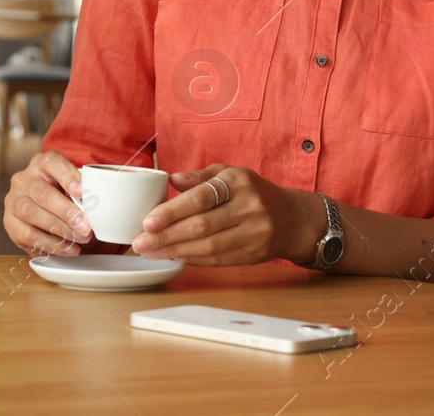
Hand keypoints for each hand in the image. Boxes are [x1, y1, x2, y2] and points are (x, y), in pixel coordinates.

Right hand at [3, 151, 90, 256]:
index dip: (67, 176)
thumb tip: (97, 209)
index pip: (52, 162)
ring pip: (31, 213)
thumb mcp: (73, 188)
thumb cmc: (64, 195)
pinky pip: (27, 235)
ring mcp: (13, 200)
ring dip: (58, 230)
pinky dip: (50, 245)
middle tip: (86, 228)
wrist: (44, 209)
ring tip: (78, 240)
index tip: (81, 192)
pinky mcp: (10, 222)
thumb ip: (82, 194)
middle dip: (66, 213)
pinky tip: (67, 249)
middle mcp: (24, 179)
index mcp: (41, 164)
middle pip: (42, 193)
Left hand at [130, 165, 317, 265]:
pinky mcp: (254, 254)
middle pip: (202, 226)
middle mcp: (249, 207)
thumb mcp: (230, 174)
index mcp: (239, 182)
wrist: (292, 218)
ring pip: (209, 247)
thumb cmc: (253, 192)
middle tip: (140, 242)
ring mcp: (254, 233)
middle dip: (166, 236)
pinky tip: (174, 257)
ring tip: (150, 252)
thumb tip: (172, 179)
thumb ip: (200, 176)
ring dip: (175, 251)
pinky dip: (193, 260)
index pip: (201, 198)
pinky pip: (218, 260)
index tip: (148, 221)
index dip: (173, 211)